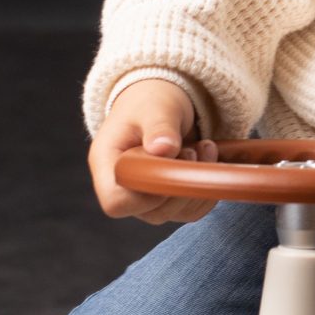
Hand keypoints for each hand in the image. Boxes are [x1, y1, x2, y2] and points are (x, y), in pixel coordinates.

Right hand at [90, 80, 223, 224]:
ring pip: (175, 214)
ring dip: (198, 185)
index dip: (146, 194)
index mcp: (106, 164)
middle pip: (151, 212)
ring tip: (205, 147)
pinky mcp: (167, 200)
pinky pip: (191, 210)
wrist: (159, 103)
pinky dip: (206, 190)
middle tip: (193, 149)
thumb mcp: (155, 106)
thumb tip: (163, 149)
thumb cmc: (149, 101)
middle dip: (180, 184)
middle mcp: (122, 187)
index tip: (168, 162)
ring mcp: (144, 198)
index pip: (116, 202)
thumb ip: (159, 126)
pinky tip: (209, 161)